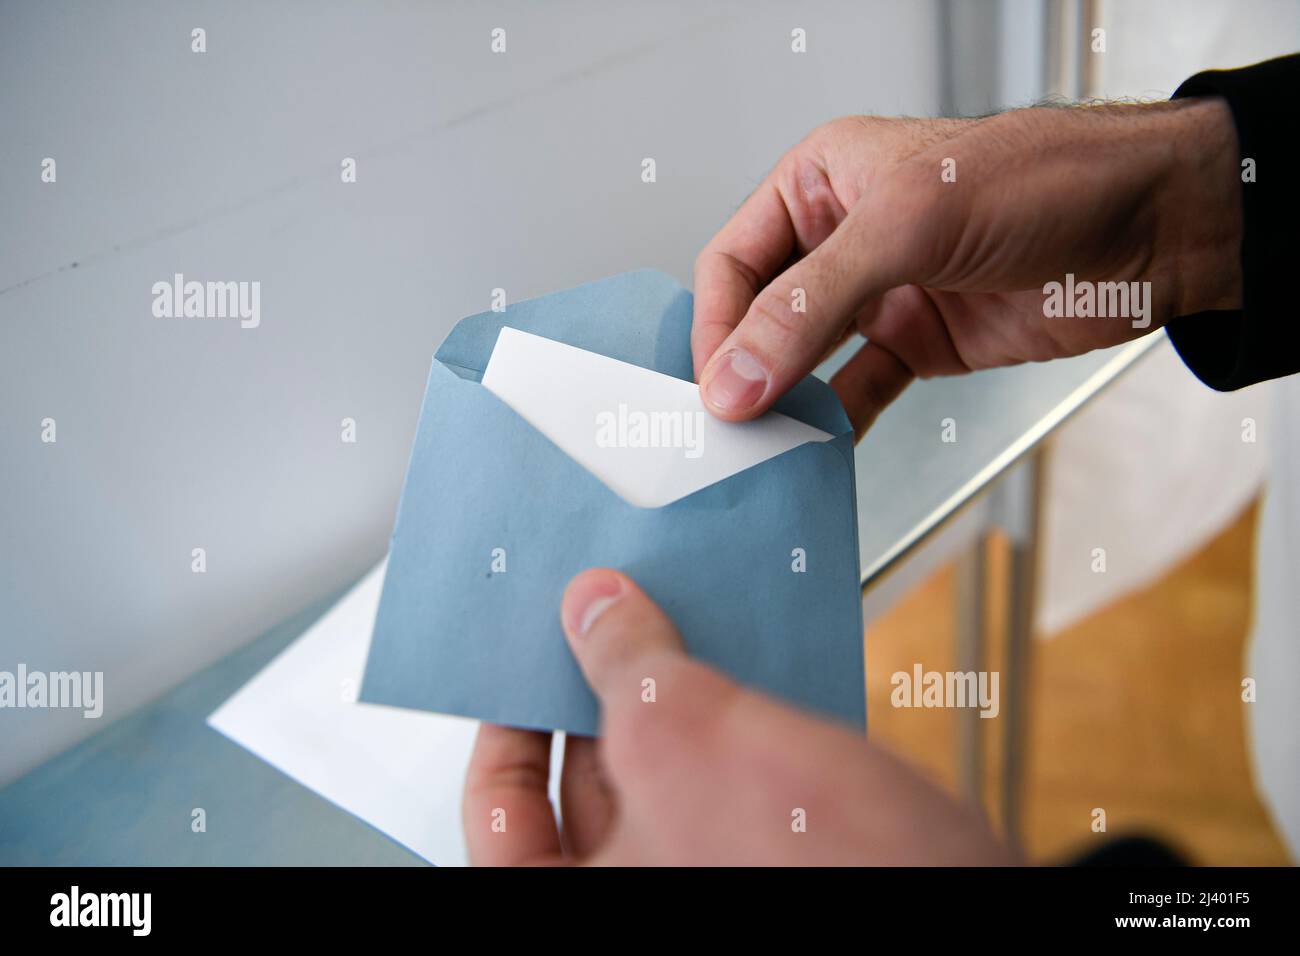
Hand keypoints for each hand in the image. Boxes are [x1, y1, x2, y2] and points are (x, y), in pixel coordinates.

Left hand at [461, 568, 1013, 864]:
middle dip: (597, 689)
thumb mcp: (693, 745)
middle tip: (603, 614)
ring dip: (673, 689)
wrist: (976, 897)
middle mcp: (644, 895)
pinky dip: (736, 712)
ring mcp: (716, 875)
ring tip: (675, 612)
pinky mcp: (783, 853)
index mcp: (584, 902)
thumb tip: (591, 608)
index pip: (500, 815)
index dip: (503, 731)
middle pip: (586, 784)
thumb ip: (626, 671)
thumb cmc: (832, 876)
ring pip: (670, 771)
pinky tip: (747, 654)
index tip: (523, 662)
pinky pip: (737, 773)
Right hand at [692, 98, 1243, 436]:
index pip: (736, 260)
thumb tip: (736, 375)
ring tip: (765, 447)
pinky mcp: (921, 341)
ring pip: (805, 358)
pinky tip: (820, 450)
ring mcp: (882, 293)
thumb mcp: (908, 225)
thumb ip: (812, 302)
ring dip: (785, 403)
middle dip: (743, 370)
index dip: (716, 325)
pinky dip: (836, 422)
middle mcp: (844, 236)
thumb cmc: (1046, 180)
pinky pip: (857, 389)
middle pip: (763, 313)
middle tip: (727, 428)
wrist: (1156, 226)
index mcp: (822, 180)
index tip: (712, 388)